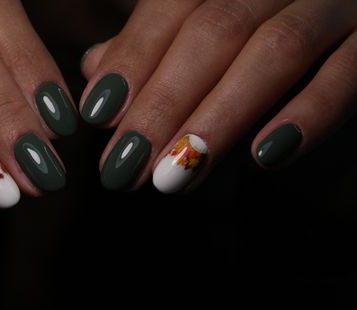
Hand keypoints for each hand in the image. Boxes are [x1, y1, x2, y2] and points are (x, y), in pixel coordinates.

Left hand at [81, 0, 356, 192]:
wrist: (335, 26)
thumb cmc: (258, 31)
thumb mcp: (201, 27)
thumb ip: (151, 43)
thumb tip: (95, 68)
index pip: (171, 7)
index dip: (133, 59)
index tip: (99, 116)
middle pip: (214, 31)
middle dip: (164, 103)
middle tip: (125, 166)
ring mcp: (334, 2)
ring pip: (275, 49)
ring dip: (219, 117)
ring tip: (175, 176)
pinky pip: (349, 73)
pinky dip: (308, 114)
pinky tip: (264, 156)